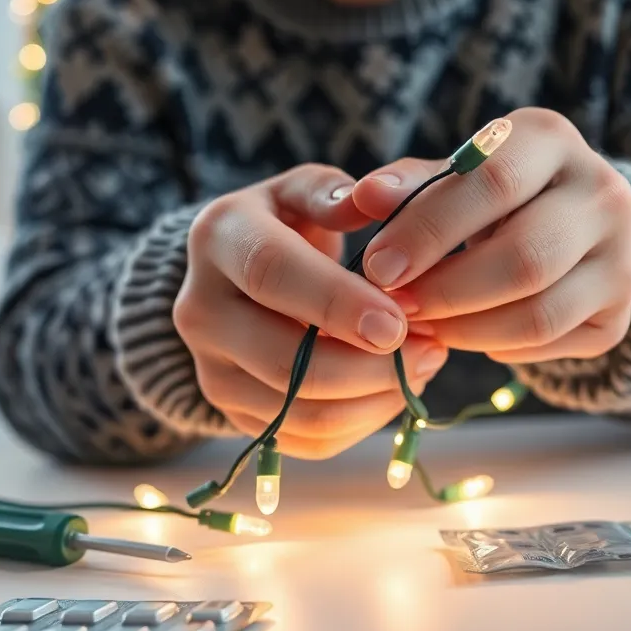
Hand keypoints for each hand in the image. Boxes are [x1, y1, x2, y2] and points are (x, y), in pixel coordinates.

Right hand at [175, 164, 448, 458]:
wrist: (238, 277)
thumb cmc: (287, 224)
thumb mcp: (305, 190)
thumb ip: (334, 193)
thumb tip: (367, 202)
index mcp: (218, 238)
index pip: (270, 274)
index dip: (336, 302)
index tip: (397, 322)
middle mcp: (199, 309)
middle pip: (282, 361)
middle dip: (367, 366)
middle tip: (431, 348)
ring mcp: (211, 370)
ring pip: (296, 411)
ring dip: (373, 399)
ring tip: (422, 365)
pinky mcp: (233, 414)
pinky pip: (304, 441)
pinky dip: (360, 424)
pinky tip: (393, 389)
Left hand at [350, 108, 630, 363]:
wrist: (559, 232)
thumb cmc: (481, 199)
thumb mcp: (446, 179)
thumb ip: (407, 187)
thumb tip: (362, 197)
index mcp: (551, 139)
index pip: (494, 183)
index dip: (429, 230)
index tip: (376, 267)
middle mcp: (603, 193)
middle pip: (524, 258)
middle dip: (446, 291)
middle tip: (395, 309)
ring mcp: (622, 258)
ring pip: (538, 313)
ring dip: (465, 329)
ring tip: (422, 327)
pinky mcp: (619, 316)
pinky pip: (549, 346)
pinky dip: (496, 346)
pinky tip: (466, 333)